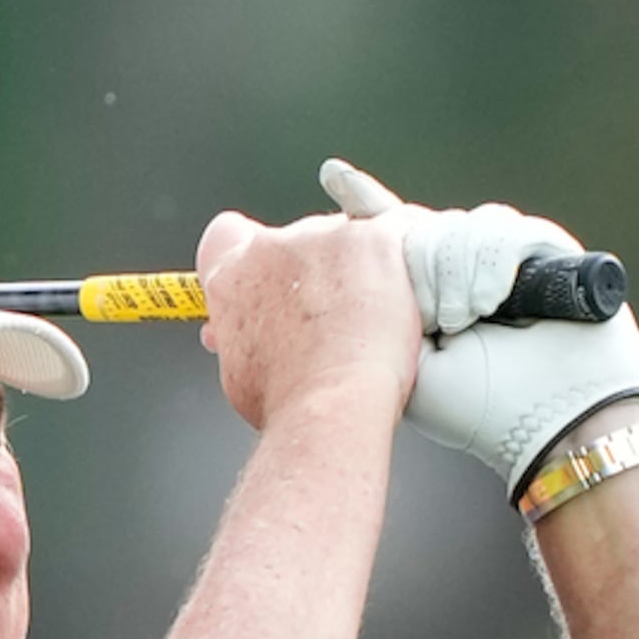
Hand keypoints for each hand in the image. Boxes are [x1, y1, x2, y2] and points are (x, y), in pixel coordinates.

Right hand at [193, 202, 424, 443]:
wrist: (329, 407)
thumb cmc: (289, 402)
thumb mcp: (243, 371)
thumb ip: (242, 334)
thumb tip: (245, 336)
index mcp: (233, 276)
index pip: (228, 236)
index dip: (252, 252)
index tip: (272, 274)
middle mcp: (273, 247)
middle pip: (298, 239)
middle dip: (318, 269)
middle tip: (334, 316)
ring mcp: (325, 237)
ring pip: (350, 237)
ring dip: (362, 268)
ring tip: (373, 323)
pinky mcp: (375, 239)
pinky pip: (400, 231)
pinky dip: (406, 258)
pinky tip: (409, 292)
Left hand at [320, 156, 638, 486]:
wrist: (556, 420)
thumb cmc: (478, 407)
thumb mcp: (405, 364)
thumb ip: (374, 312)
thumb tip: (347, 256)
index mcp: (430, 297)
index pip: (394, 237)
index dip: (367, 204)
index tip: (333, 176)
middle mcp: (466, 272)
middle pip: (424, 227)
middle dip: (422, 267)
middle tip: (438, 319)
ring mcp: (505, 258)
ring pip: (461, 227)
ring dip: (458, 273)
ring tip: (465, 321)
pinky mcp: (545, 246)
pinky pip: (503, 227)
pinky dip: (493, 263)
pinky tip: (492, 303)